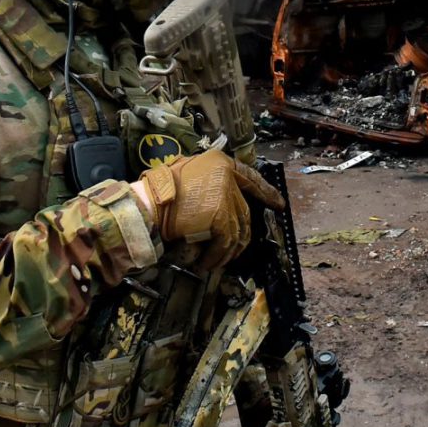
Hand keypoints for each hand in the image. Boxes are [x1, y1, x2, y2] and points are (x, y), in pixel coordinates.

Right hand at [134, 149, 283, 269]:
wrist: (149, 203)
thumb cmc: (160, 190)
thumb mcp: (187, 171)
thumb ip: (208, 181)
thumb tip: (219, 199)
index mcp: (221, 162)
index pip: (250, 178)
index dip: (266, 192)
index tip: (278, 203)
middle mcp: (227, 177)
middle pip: (243, 211)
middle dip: (241, 235)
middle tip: (236, 251)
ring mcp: (226, 197)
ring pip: (238, 230)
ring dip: (228, 251)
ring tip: (216, 262)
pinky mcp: (221, 218)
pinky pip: (226, 243)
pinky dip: (217, 256)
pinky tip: (207, 263)